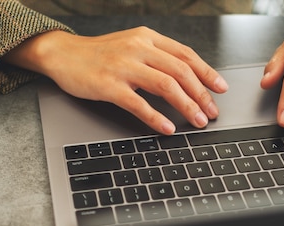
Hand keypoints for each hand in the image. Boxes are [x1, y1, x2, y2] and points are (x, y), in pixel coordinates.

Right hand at [3, 27, 227, 134]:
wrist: (63, 54)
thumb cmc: (97, 54)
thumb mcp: (130, 46)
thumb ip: (155, 57)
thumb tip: (183, 78)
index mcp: (147, 38)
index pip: (186, 55)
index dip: (207, 73)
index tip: (220, 88)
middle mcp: (139, 49)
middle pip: (181, 71)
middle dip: (201, 94)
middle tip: (212, 112)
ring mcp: (124, 67)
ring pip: (166, 85)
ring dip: (186, 106)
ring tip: (197, 121)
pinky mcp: (109, 85)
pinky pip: (139, 103)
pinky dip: (156, 117)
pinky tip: (167, 128)